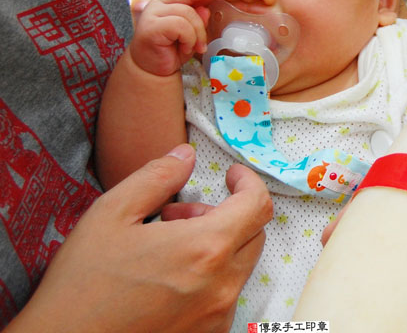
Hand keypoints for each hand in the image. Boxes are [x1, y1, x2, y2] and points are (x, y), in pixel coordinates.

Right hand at [7, 144, 272, 332]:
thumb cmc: (83, 283)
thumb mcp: (112, 212)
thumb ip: (158, 176)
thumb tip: (186, 155)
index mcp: (205, 249)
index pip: (258, 205)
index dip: (249, 181)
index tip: (231, 174)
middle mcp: (221, 286)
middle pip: (252, 233)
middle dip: (225, 212)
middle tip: (180, 212)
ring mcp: (216, 316)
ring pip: (239, 263)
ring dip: (216, 242)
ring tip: (168, 243)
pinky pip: (225, 292)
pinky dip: (210, 272)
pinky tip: (170, 274)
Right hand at [130, 0, 230, 75]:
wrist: (152, 71)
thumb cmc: (172, 51)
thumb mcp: (192, 35)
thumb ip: (199, 21)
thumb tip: (206, 9)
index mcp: (170, 2)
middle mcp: (159, 4)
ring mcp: (153, 13)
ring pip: (188, 13)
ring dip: (197, 34)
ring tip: (194, 47)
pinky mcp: (151, 26)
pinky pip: (181, 25)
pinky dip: (188, 39)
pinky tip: (184, 48)